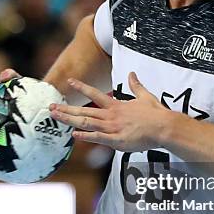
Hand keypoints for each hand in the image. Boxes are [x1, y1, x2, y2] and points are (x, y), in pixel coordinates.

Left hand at [50, 72, 167, 151]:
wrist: (163, 126)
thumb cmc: (156, 113)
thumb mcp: (145, 96)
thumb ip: (136, 85)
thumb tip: (132, 73)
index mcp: (116, 105)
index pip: (95, 94)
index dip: (81, 87)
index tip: (70, 81)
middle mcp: (111, 115)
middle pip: (84, 111)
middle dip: (66, 109)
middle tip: (50, 107)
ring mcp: (113, 128)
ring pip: (86, 123)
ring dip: (69, 120)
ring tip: (55, 117)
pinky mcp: (118, 140)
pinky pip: (98, 138)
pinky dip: (85, 137)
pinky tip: (73, 135)